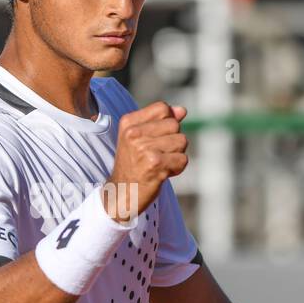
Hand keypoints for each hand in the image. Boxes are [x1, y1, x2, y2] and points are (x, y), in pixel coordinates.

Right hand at [105, 102, 187, 222]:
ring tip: (159, 164)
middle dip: (173, 141)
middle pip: (175, 125)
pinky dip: (177, 168)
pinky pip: (182, 159)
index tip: (155, 139)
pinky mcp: (155, 163)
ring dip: (175, 155)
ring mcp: (144, 148)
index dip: (167, 123)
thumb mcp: (140, 138)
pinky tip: (162, 173)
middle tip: (156, 155)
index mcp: (128, 123)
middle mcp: (133, 133)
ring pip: (182, 141)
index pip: (163, 108)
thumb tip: (182, 110)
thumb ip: (160, 121)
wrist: (121, 194)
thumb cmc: (133, 165)